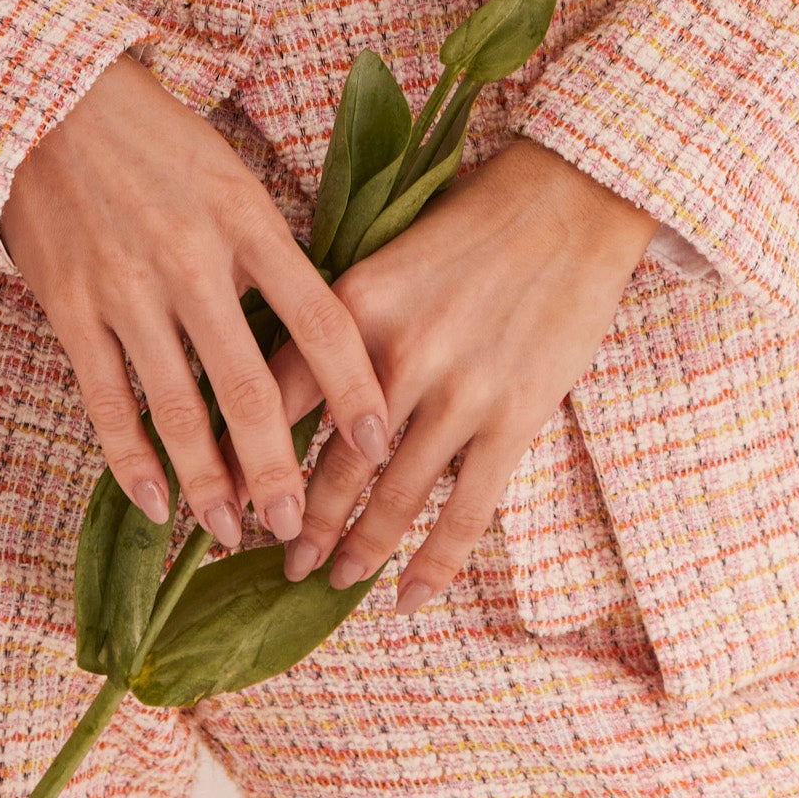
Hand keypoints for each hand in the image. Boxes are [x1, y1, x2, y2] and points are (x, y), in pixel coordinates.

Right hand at [1, 51, 388, 549]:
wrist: (50, 100)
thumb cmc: (154, 137)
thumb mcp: (230, 176)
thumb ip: (267, 250)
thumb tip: (313, 334)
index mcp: (247, 221)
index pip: (321, 319)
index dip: (354, 389)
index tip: (381, 445)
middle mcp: (192, 261)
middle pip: (249, 388)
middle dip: (278, 468)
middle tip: (299, 527)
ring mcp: (128, 290)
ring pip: (177, 411)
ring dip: (209, 483)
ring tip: (234, 530)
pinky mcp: (72, 308)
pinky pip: (107, 402)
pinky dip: (131, 461)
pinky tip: (155, 503)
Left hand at [269, 137, 651, 613]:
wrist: (569, 200)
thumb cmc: (472, 220)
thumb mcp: (385, 256)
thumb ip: (340, 321)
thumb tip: (290, 384)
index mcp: (352, 306)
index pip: (278, 398)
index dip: (247, 456)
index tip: (230, 494)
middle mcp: (397, 355)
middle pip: (329, 464)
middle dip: (298, 522)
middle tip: (275, 556)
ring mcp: (459, 392)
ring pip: (392, 498)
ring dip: (356, 549)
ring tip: (329, 579)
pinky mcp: (514, 416)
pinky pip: (466, 511)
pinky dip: (433, 563)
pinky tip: (407, 597)